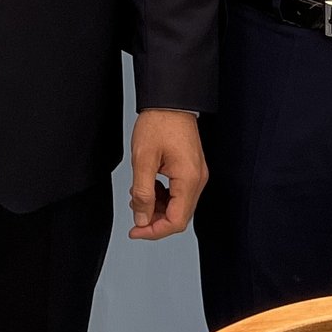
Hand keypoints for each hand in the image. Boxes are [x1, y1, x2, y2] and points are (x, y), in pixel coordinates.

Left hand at [127, 108, 206, 239]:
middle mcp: (198, 180)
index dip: (154, 231)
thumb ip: (143, 194)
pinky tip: (148, 185)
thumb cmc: (158, 124)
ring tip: (138, 194)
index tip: (135, 231)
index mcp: (189, 179)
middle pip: (179, 216)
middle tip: (134, 210)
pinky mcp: (191, 169)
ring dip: (157, 207)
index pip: (176, 221)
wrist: (170, 101)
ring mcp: (196, 175)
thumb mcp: (143, 160)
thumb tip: (142, 220)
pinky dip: (162, 195)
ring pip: (178, 206)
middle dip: (154, 219)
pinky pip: (178, 193)